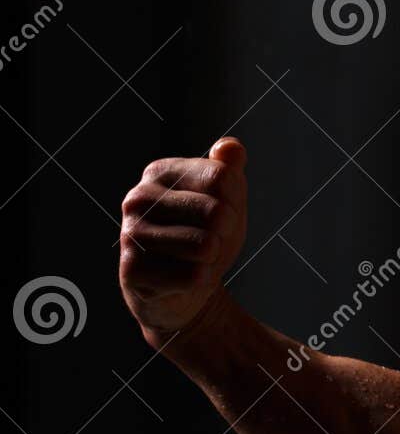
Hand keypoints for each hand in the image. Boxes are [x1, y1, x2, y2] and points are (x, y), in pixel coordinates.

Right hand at [119, 136, 248, 345]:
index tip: (221, 213)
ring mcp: (131, 234)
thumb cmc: (206, 234)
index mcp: (160, 172)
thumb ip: (231, 170)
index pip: (223, 176)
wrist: (181, 286)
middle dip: (226, 233)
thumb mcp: (227, 200)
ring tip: (195, 259)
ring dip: (213, 259)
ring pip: (206, 246)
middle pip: (217, 212)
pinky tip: (181, 278)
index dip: (235, 202)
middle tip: (211, 241)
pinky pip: (194, 277)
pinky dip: (200, 281)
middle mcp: (138, 198)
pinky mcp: (132, 271)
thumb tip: (231, 147)